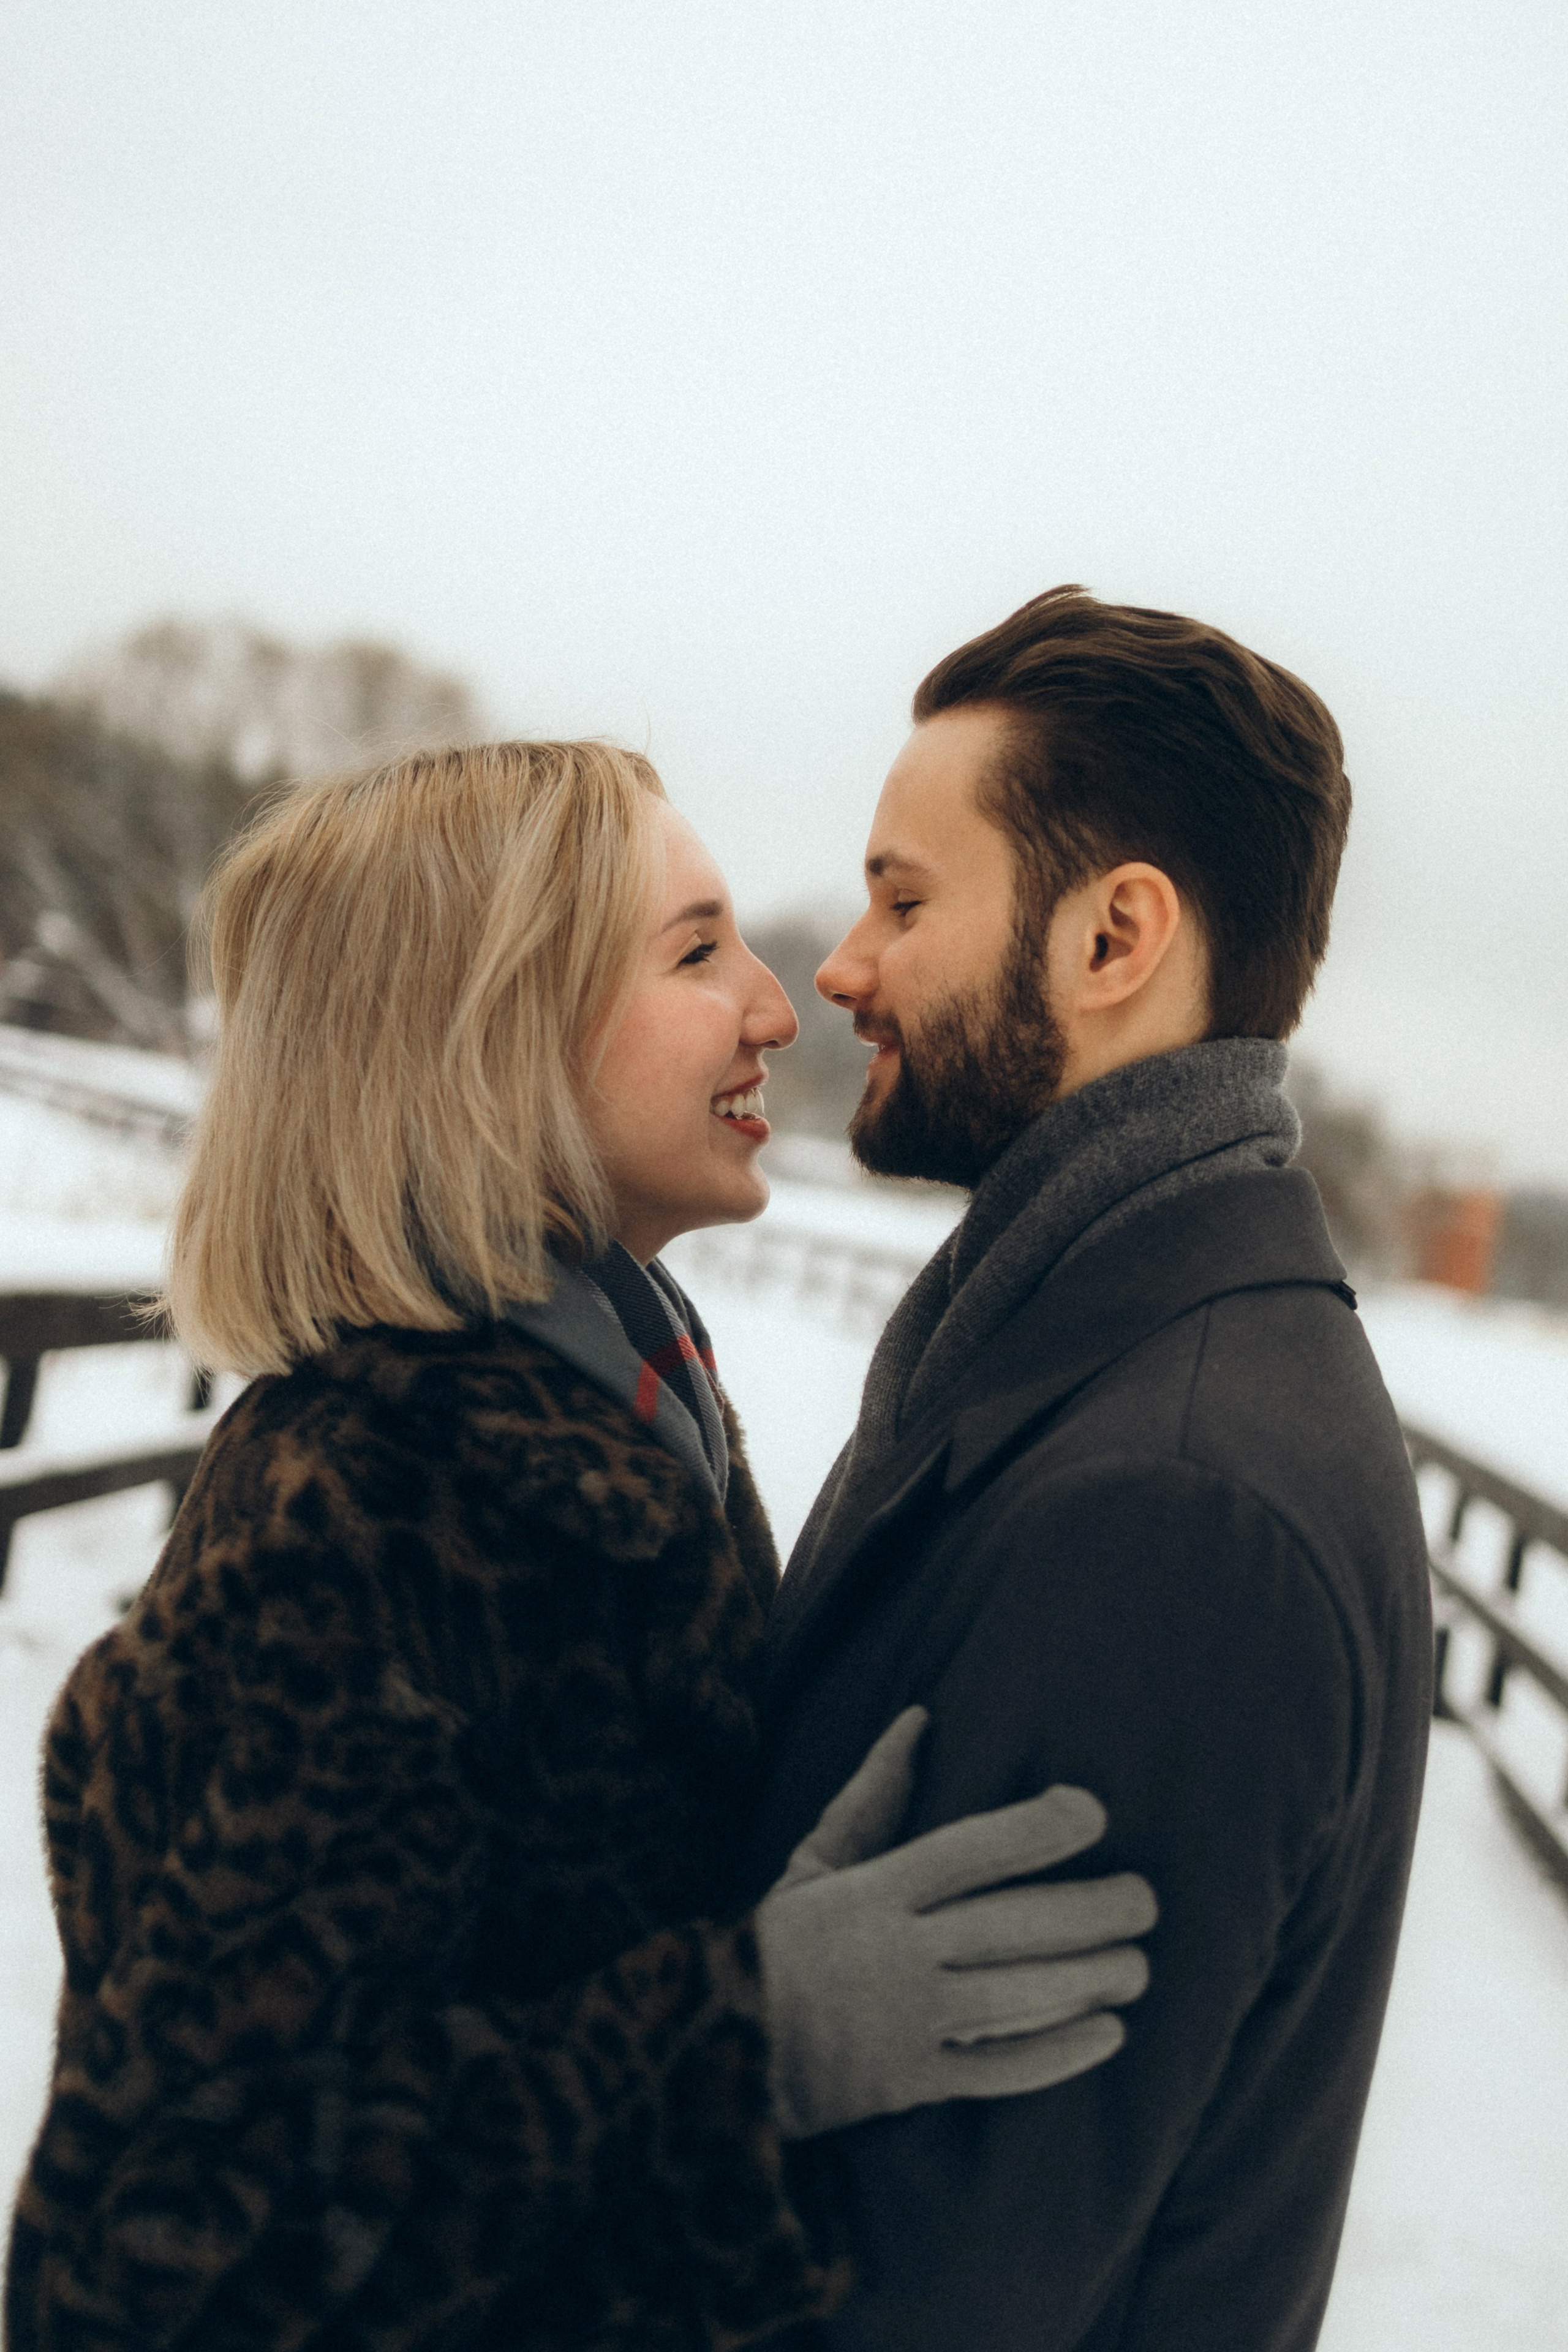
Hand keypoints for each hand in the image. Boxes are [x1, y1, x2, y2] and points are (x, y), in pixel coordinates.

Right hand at [755, 1707, 1156, 2140]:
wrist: (723, 2048)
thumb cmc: (780, 1941)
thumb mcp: (813, 1860)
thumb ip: (872, 1796)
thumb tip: (920, 1719)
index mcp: (871, 1892)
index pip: (967, 1851)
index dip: (1034, 1829)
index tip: (1092, 1810)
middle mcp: (895, 1953)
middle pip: (1009, 1928)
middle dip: (1089, 1913)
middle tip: (1146, 1902)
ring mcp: (907, 2022)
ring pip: (1016, 1999)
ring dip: (1088, 1980)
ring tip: (1138, 1966)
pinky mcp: (912, 2081)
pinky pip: (999, 2070)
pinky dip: (1059, 2054)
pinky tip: (1109, 2033)